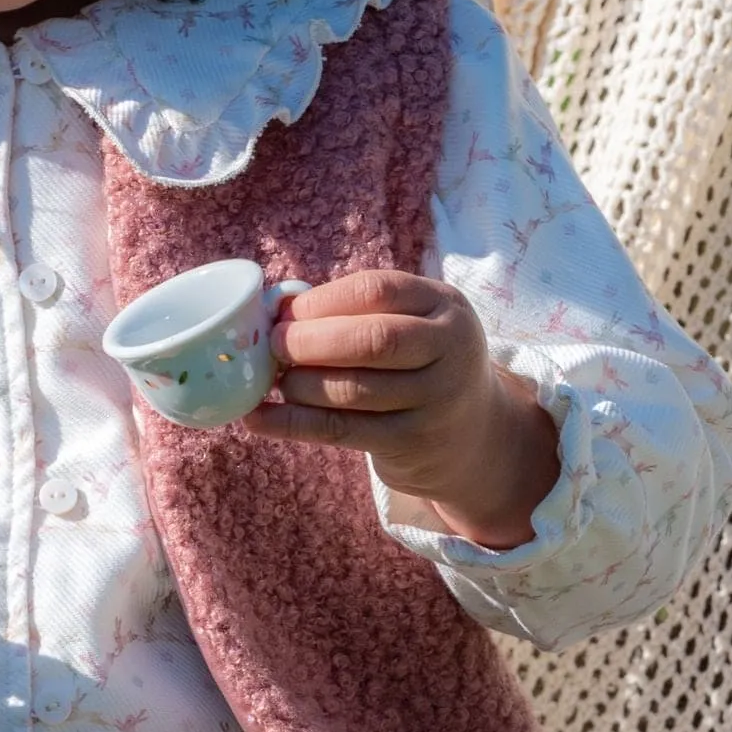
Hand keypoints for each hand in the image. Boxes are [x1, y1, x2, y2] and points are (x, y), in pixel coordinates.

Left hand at [245, 270, 560, 548]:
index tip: (284, 313)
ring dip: (301, 385)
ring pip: (353, 389)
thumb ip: (356, 313)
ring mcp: (436, 398)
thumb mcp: (408, 326)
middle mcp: (449, 347)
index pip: (377, 290)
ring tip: (276, 382)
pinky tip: (257, 418)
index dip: (322, 301)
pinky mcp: (412, 442)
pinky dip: (292, 424)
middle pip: (371, 339)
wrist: (473, 433)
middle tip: (273, 347)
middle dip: (310, 342)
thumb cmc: (419, 366)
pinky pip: (341, 430)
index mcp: (443, 304)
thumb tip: (277, 309)